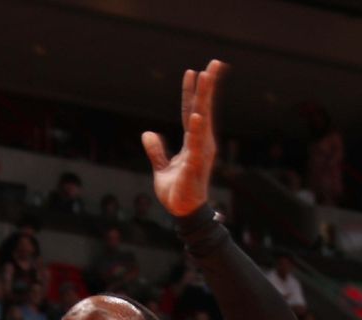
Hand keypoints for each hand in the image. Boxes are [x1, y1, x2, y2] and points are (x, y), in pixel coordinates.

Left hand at [142, 60, 224, 216]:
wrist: (183, 213)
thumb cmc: (176, 192)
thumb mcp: (161, 168)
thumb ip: (156, 151)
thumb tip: (147, 134)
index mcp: (193, 143)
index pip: (191, 112)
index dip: (191, 92)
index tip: (193, 71)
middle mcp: (201, 144)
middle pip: (203, 109)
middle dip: (207, 86)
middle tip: (214, 63)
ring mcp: (200, 153)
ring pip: (202, 121)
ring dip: (204, 99)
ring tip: (207, 78)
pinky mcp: (195, 165)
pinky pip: (197, 145)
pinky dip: (198, 130)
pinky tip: (199, 116)